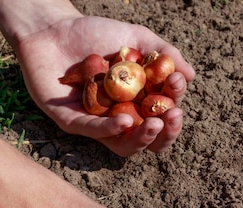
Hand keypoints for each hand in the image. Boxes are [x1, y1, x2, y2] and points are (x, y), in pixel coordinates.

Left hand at [14, 15, 195, 155]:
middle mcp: (121, 118)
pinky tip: (126, 121)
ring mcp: (97, 124)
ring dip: (144, 138)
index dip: (174, 104)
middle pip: (150, 140)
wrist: (53, 26)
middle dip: (166, 132)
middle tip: (172, 116)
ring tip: (155, 124)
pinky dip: (112, 129)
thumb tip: (189, 75)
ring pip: (125, 145)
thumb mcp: (136, 38)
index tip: (177, 84)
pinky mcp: (72, 123)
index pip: (163, 115)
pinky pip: (95, 132)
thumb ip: (164, 53)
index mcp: (139, 103)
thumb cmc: (96, 33)